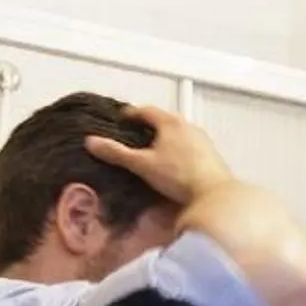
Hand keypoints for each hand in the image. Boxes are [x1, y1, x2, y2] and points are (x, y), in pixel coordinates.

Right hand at [84, 107, 232, 211]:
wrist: (214, 195)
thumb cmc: (179, 177)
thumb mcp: (142, 165)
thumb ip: (117, 153)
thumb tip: (91, 142)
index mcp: (170, 122)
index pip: (147, 110)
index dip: (132, 113)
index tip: (123, 118)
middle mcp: (189, 126)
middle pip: (164, 119)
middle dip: (149, 124)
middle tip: (136, 131)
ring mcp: (202, 140)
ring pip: (179, 132)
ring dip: (166, 136)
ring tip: (154, 148)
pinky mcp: (211, 154)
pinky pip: (190, 145)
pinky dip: (179, 148)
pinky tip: (175, 162)